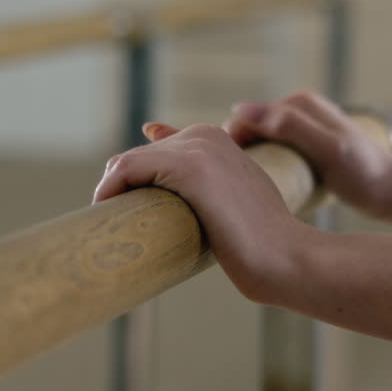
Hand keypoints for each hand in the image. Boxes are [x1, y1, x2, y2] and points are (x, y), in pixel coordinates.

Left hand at [93, 123, 308, 302]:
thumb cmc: (260, 241)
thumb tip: (174, 179)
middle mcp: (205, 134)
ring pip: (128, 163)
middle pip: (137, 157)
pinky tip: (106, 213)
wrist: (285, 256)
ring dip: (111, 192)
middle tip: (116, 227)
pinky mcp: (189, 167)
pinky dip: (108, 191)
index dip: (135, 183)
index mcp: (215, 138)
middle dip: (121, 189)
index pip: (154, 152)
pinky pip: (127, 169)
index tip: (129, 212)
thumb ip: (206, 185)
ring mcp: (198, 147)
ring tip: (110, 227)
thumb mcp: (231, 201)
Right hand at [223, 90, 391, 217]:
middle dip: (237, 153)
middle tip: (234, 189)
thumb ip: (290, 127)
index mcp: (298, 102)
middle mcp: (298, 109)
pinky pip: (272, 155)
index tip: (224, 175)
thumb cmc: (363, 175)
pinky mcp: (304, 148)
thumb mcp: (328, 150)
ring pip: (259, 144)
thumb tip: (240, 109)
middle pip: (250, 130)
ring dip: (249, 163)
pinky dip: (264, 169)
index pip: (245, 117)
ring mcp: (301, 129)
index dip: (230, 144)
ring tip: (245, 192)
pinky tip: (264, 191)